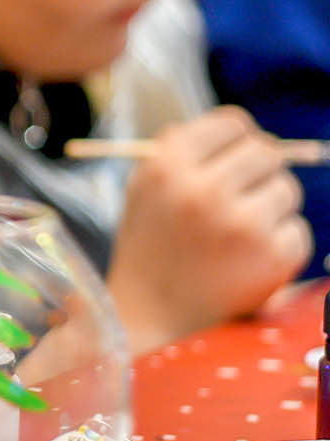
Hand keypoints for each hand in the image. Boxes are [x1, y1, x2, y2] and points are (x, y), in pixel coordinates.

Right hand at [108, 106, 310, 353]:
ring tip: (238, 234)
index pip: (233, 123)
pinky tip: (247, 261)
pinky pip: (296, 230)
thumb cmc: (151, 246)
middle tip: (242, 196)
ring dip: (271, 208)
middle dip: (259, 171)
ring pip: (287, 189)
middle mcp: (202, 190)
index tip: (233, 157)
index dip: (237, 139)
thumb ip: (181, 150)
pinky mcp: (271, 255)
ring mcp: (240, 223)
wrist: (151, 317)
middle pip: (266, 151)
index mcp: (167, 166)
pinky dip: (279, 244)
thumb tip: (240, 127)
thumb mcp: (145, 187)